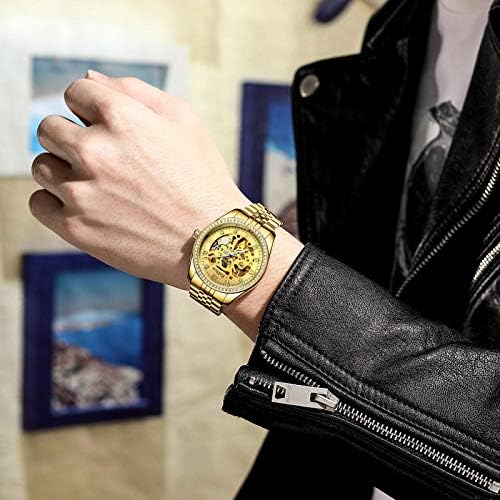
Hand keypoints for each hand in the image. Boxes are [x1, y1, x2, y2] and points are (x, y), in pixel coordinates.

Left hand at [29, 71, 249, 289]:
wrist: (212, 241)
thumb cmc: (202, 179)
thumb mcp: (184, 121)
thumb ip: (135, 90)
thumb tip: (89, 79)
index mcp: (122, 117)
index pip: (75, 93)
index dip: (90, 108)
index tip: (105, 128)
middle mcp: (95, 151)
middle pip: (49, 128)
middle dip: (71, 138)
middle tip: (103, 160)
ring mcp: (82, 192)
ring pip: (42, 166)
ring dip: (64, 171)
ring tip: (99, 187)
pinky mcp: (76, 228)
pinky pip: (39, 203)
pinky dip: (55, 203)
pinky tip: (86, 207)